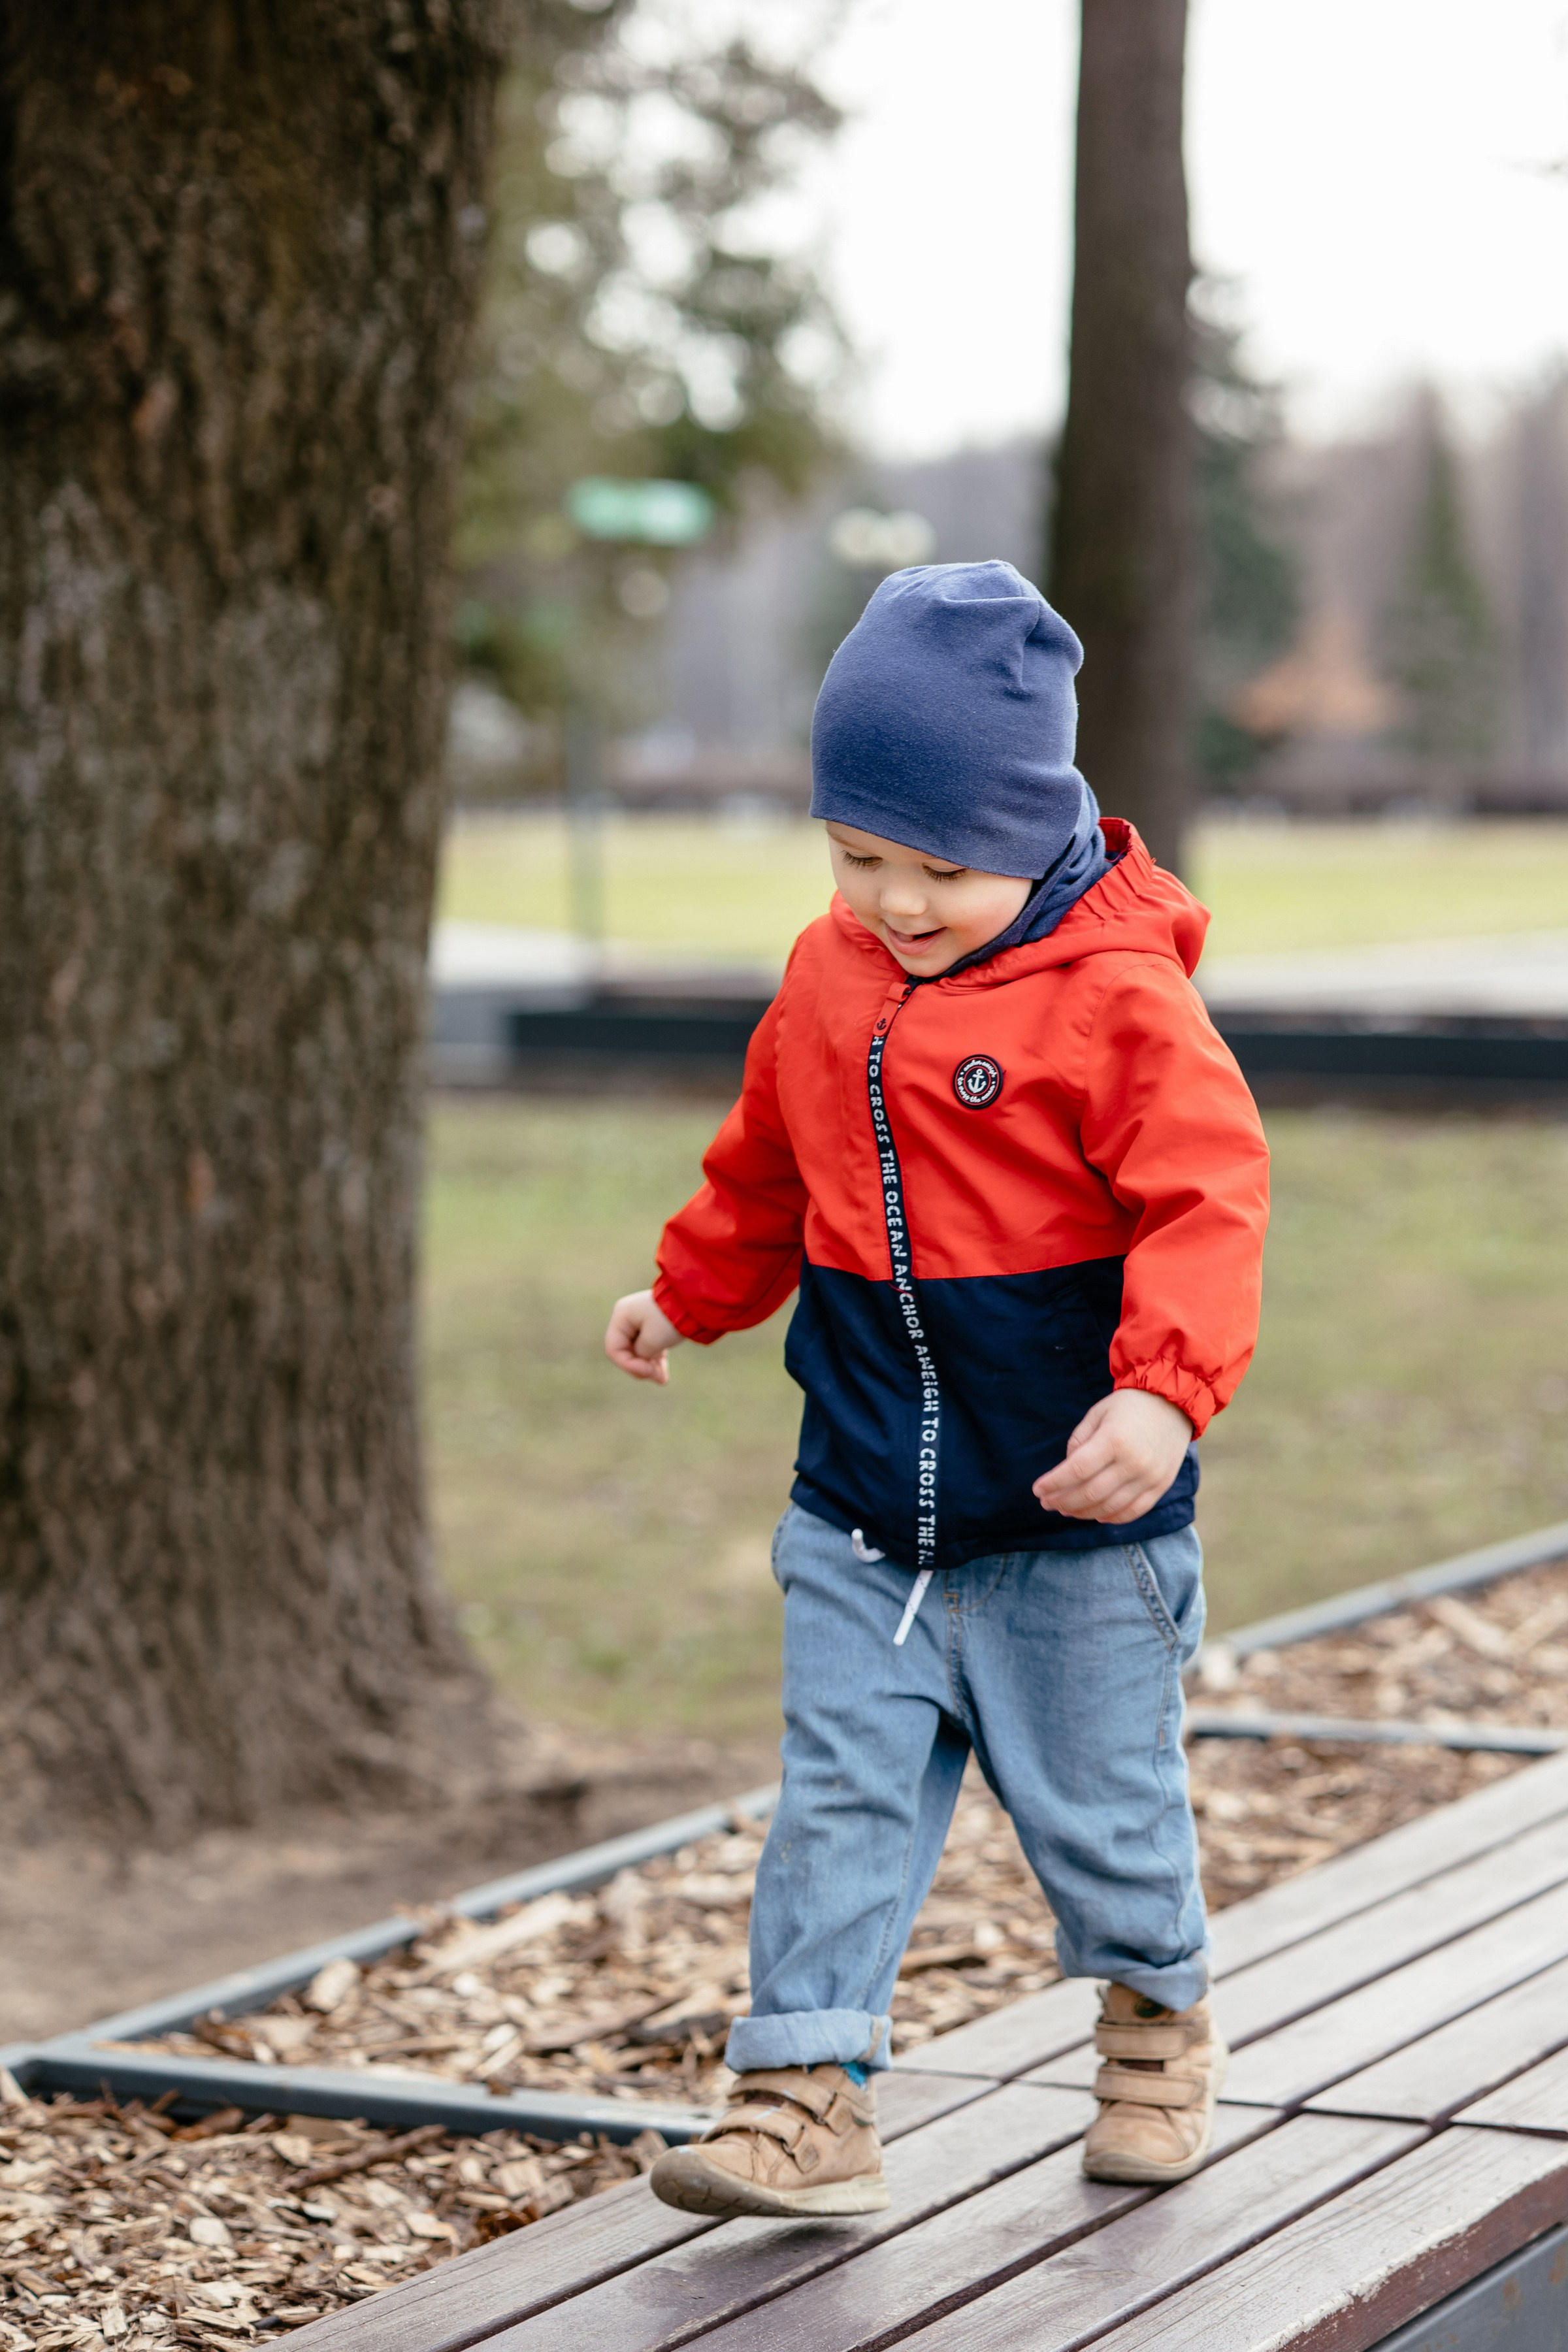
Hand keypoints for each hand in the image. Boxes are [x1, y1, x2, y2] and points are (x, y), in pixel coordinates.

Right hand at [605, 1289, 685, 1384]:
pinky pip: (649, 1348)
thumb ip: (640, 1354)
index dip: (628, 1365)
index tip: (647, 1372)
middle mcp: (627, 1318)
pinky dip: (655, 1360)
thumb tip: (641, 1361)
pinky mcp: (653, 1327)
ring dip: (649, 1367)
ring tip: (663, 1379)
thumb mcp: (653, 1341)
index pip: (614, 1348)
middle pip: (626, 1351)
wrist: (696, 1302)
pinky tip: (663, 1375)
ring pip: (638, 1352)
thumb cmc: (672, 1318)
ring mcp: (640, 1322)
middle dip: (641, 1368)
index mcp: (622, 1316)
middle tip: (658, 1379)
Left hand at [1032, 1389, 1191, 1524]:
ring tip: (1066, 1510)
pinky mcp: (1161, 1486)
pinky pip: (1134, 1511)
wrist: (1173, 1403)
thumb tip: (1066, 1473)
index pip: (1076, 1470)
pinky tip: (1096, 1515)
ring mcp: (1149, 1477)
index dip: (1054, 1483)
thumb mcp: (1097, 1414)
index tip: (1037, 1490)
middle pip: (1090, 1493)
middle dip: (1063, 1501)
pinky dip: (1112, 1517)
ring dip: (1083, 1512)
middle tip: (1047, 1503)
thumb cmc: (1129, 1406)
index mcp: (1114, 1439)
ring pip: (1109, 1507)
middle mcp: (1133, 1462)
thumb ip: (1079, 1442)